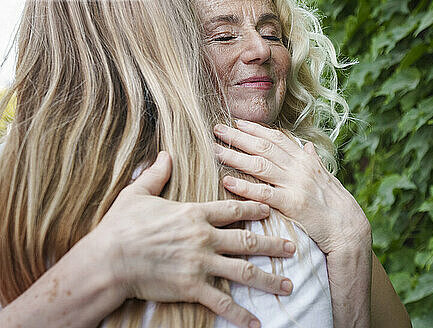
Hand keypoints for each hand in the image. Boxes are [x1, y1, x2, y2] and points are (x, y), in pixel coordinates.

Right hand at [90, 151, 295, 327]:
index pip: (233, 209)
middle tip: (292, 248)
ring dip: (268, 279)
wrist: (108, 260)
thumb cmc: (120, 227)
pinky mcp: (191, 286)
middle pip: (247, 241)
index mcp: (194, 214)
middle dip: (272, 245)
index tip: (270, 210)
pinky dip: (241, 314)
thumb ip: (156, 174)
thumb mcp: (138, 194)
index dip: (254, 209)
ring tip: (289, 285)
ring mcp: (200, 263)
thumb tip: (164, 154)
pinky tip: (256, 323)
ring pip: (243, 271)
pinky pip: (222, 302)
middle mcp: (204, 237)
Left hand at [213, 120, 371, 254]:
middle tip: (217, 129)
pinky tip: (227, 181)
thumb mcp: (325, 177)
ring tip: (215, 150)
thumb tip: (308, 146)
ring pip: (259, 165)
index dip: (255, 129)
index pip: (276, 138)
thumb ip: (313, 160)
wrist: (348, 227)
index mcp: (305, 159)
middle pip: (263, 147)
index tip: (237, 122)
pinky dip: (244, 187)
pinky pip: (264, 193)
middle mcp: (299, 167)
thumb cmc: (335, 203)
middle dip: (239, 136)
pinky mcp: (292, 204)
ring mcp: (295, 184)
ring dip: (235, 156)